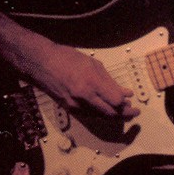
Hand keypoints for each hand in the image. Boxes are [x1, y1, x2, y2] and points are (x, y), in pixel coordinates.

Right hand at [0, 0, 137, 118]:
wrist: (40, 63)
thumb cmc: (64, 57)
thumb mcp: (91, 63)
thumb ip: (108, 80)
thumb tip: (123, 92)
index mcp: (90, 82)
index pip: (115, 101)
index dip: (125, 104)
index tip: (132, 101)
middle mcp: (83, 97)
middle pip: (109, 113)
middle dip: (124, 115)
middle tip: (133, 113)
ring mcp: (75, 105)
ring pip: (100, 116)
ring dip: (113, 116)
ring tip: (124, 112)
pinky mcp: (69, 108)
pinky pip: (89, 114)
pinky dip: (100, 113)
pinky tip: (106, 108)